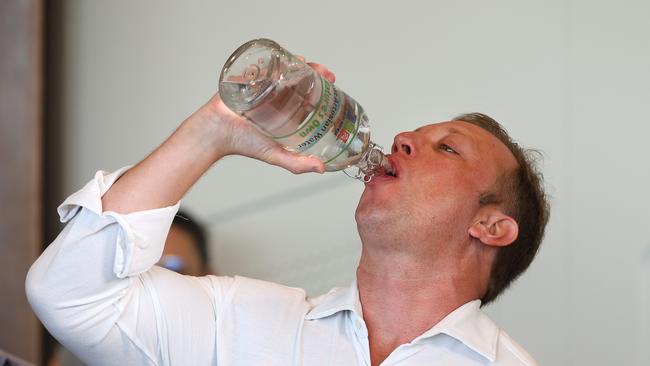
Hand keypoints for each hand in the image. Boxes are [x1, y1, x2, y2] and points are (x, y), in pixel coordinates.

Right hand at [199, 62, 335, 173]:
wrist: (217, 133)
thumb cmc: (243, 144)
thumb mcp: (275, 155)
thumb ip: (297, 164)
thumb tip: (321, 168)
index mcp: (287, 111)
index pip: (310, 94)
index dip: (323, 87)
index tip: (332, 82)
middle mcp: (278, 96)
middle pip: (301, 77)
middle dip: (314, 71)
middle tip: (323, 72)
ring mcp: (264, 84)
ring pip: (286, 68)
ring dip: (298, 62)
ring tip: (306, 64)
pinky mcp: (250, 76)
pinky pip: (265, 63)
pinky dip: (275, 58)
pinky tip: (285, 58)